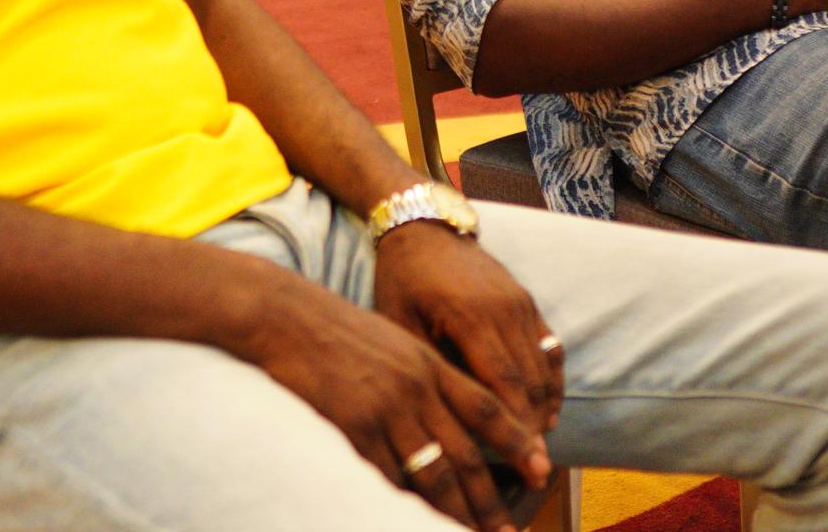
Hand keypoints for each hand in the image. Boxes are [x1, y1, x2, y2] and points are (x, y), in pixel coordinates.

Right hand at [232, 265, 545, 530]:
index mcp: (429, 364)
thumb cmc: (335, 328)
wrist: (285, 316)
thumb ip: (424, 374)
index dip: (518, 443)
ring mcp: (385, 408)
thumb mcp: (394, 339)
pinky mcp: (353, 425)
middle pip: (465, 454)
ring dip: (455, 512)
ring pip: (432, 473)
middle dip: (490, 498)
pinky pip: (387, 476)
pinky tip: (410, 518)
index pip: (487, 409)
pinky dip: (402, 503)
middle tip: (507, 530)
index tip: (542, 471)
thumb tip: (449, 415)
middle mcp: (416, 387)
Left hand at [374, 222, 564, 443]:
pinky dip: (552, 380)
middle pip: (528, 380)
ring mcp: (520, 302)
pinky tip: (546, 410)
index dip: (514, 426)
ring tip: (539, 447)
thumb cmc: (402, 278)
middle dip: (533, 428)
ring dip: (544, 408)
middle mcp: (503, 309)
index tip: (520, 461)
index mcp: (468, 315)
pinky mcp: (527, 300)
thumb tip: (446, 418)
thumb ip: (427, 365)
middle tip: (535, 469)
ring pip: (543, 366)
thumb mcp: (399, 321)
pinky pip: (549, 345)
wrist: (425, 227)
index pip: (501, 382)